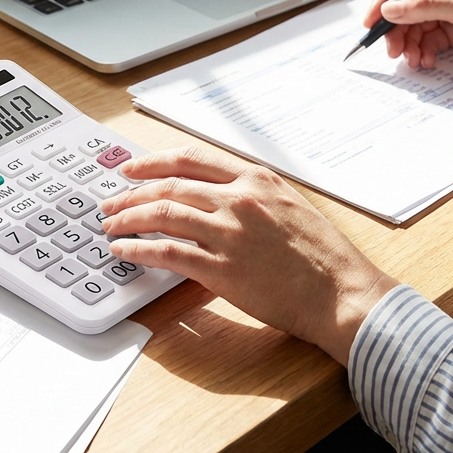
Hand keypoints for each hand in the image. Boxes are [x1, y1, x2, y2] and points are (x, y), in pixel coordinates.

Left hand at [101, 146, 396, 365]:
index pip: (191, 159)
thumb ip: (252, 193)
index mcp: (255, 178)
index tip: (131, 169)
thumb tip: (214, 194)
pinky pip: (169, 253)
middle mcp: (239, 198)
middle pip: (169, 185)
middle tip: (110, 202)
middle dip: (131, 193)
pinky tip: (125, 253)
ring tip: (111, 227)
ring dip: (129, 219)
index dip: (153, 162)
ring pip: (163, 214)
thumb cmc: (323, 254)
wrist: (343, 292)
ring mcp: (230, 233)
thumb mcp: (289, 204)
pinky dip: (140, 250)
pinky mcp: (223, 269)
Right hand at [364, 0, 452, 68]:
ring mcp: (449, 12)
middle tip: (393, 50)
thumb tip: (391, 8)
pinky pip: (428, 42)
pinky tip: (427, 61)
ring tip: (414, 60)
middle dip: (395, 30)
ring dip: (409, 45)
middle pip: (404, 8)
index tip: (372, 22)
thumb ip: (427, 6)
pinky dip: (423, 53)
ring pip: (414, 28)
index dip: (383, 0)